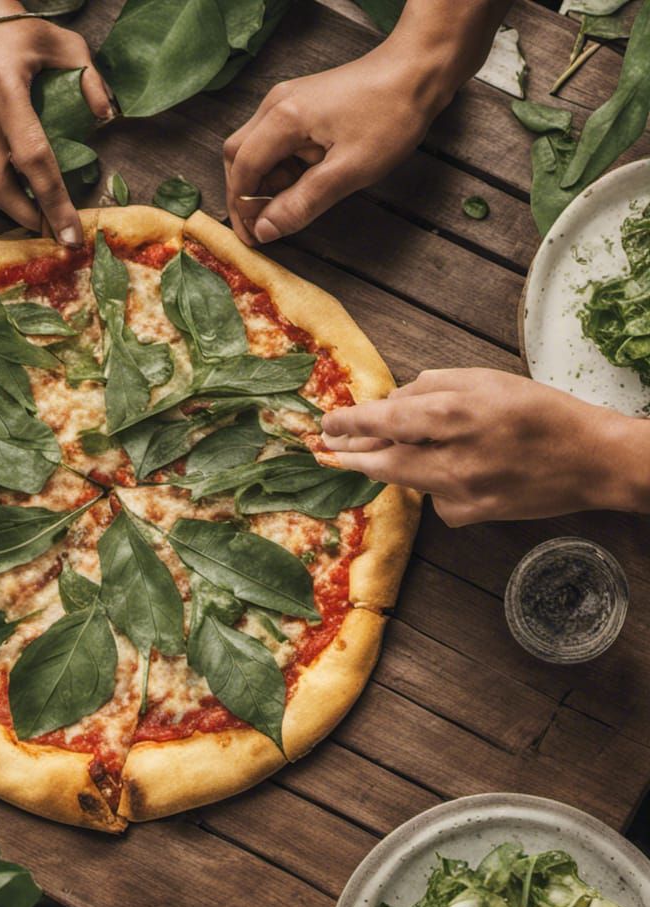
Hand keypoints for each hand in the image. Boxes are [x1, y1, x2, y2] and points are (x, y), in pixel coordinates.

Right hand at [0, 0, 112, 244]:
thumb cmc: (18, 27)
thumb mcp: (64, 44)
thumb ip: (90, 79)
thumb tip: (107, 118)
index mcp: (6, 88)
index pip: (33, 160)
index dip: (54, 201)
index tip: (70, 233)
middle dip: (24, 214)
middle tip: (49, 229)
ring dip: (6, 204)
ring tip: (33, 213)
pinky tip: (11, 189)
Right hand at [223, 35, 449, 245]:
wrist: (419, 70)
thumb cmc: (391, 116)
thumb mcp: (348, 171)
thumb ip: (302, 202)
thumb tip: (265, 230)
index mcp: (282, 118)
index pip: (243, 170)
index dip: (243, 209)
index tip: (256, 238)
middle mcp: (275, 105)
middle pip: (238, 157)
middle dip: (245, 196)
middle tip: (263, 228)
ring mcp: (286, 102)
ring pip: (254, 150)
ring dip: (264, 183)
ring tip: (289, 206)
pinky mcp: (300, 105)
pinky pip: (274, 142)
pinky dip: (280, 169)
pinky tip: (301, 184)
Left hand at [319, 368, 649, 526]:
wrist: (591, 460)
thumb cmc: (539, 412)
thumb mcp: (486, 379)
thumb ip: (432, 387)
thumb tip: (391, 403)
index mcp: (456, 413)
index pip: (385, 419)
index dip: (350, 422)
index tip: (327, 422)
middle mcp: (453, 457)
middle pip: (384, 462)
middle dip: (351, 455)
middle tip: (328, 449)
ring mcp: (461, 492)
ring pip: (406, 480)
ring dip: (387, 465)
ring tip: (372, 452)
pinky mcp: (470, 515)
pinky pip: (434, 498)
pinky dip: (433, 482)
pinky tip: (456, 471)